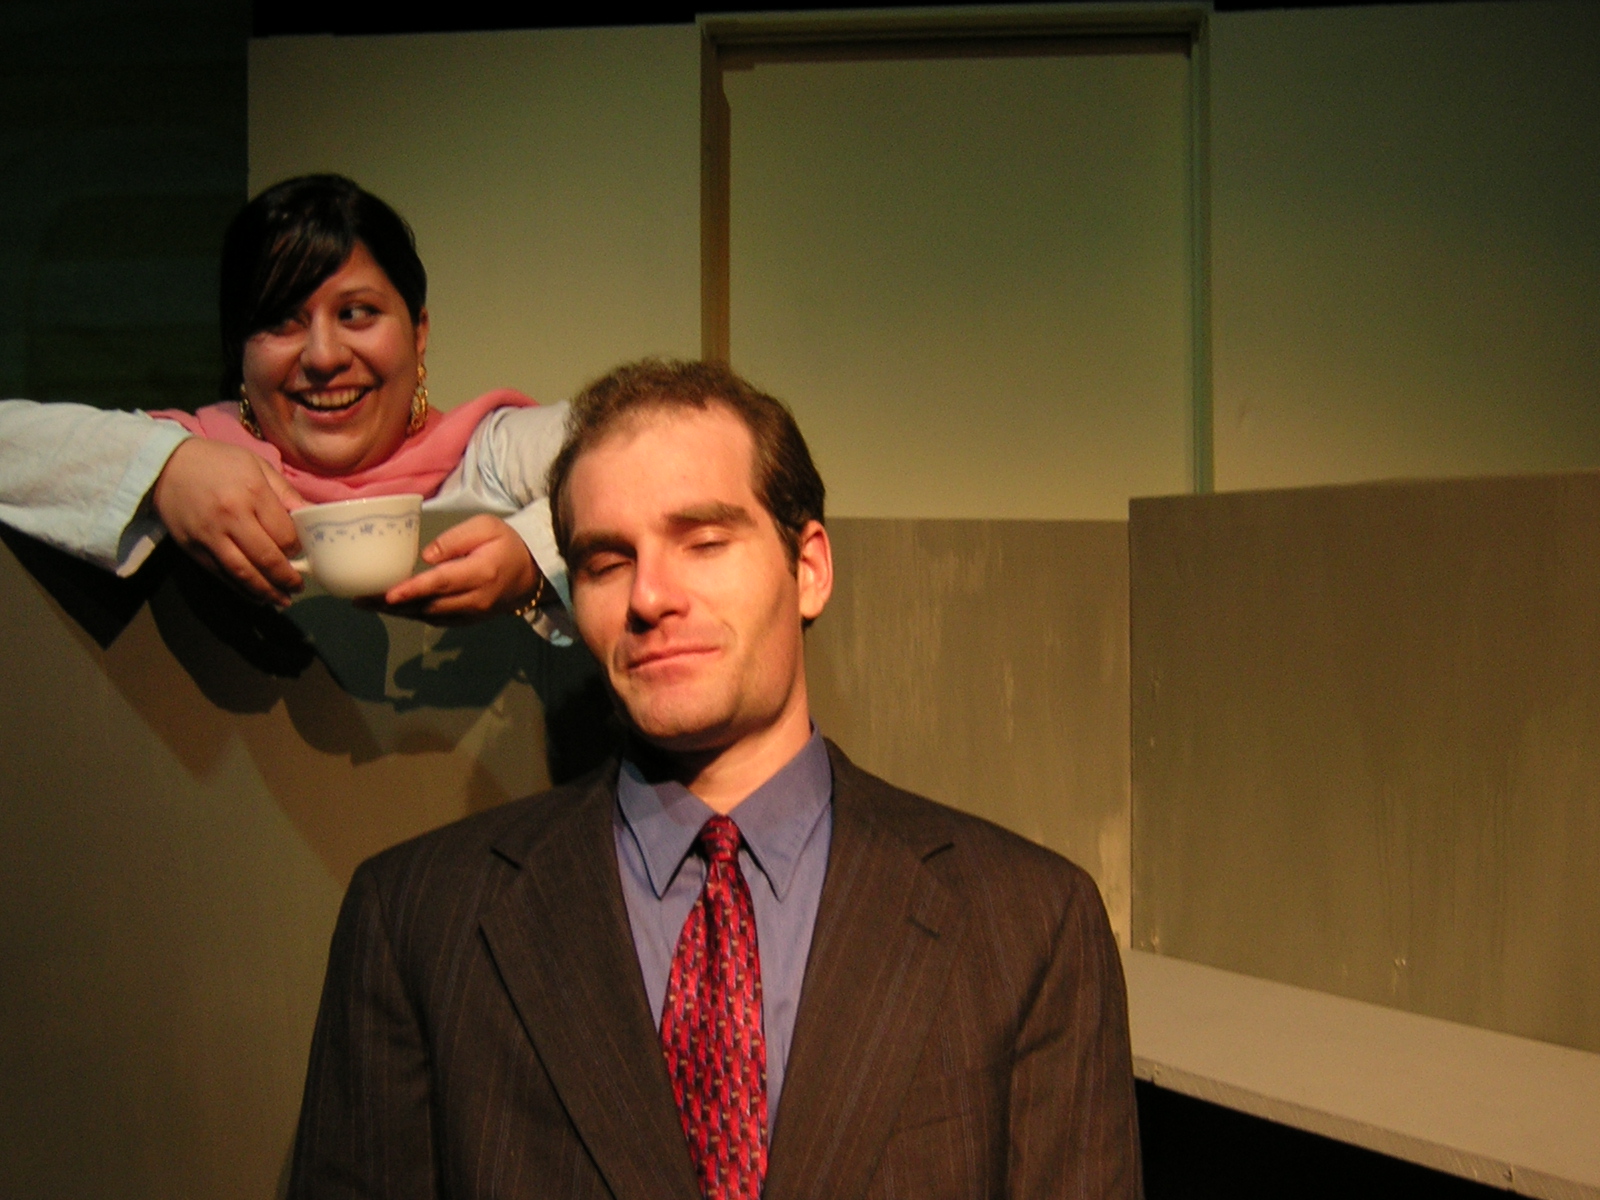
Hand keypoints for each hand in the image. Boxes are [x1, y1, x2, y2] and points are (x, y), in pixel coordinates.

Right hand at [151, 437, 306, 605]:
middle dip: (286, 578)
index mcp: (252, 493)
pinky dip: (240, 589)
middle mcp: (230, 517)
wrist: (165, 466)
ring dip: (265, 591)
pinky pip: (220, 575)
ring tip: (282, 600)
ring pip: (242, 573)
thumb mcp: (258, 466)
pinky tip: (255, 595)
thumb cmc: (218, 463)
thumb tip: (316, 515)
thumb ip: (286, 494)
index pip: (284, 534)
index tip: (303, 554)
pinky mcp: (192, 549)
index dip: (297, 549)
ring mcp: (209, 536)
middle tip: (298, 587)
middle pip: (265, 558)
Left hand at [373, 514, 540, 624]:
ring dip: (397, 612)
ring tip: (366, 604)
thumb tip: (426, 557)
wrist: (535, 573)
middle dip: (391, 604)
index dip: (413, 590)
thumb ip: (456, 539)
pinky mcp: (469, 620)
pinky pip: (437, 621)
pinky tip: (392, 609)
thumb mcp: (486, 526)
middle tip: (359, 600)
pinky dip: (413, 615)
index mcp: (480, 572)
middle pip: (428, 604)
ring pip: (429, 616)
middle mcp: (475, 598)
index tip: (387, 594)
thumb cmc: (508, 543)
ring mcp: (472, 613)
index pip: (441, 582)